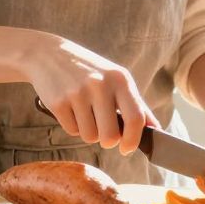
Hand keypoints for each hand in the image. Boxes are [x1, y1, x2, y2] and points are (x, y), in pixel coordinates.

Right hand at [22, 32, 157, 154]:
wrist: (49, 54)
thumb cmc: (90, 71)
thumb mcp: (116, 79)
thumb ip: (136, 105)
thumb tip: (155, 130)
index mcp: (120, 79)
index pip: (136, 118)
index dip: (133, 140)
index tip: (127, 149)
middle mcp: (100, 85)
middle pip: (110, 136)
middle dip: (108, 141)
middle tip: (104, 132)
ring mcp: (78, 93)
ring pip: (89, 137)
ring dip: (88, 132)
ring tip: (85, 113)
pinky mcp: (58, 102)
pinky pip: (72, 131)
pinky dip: (73, 126)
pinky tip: (71, 108)